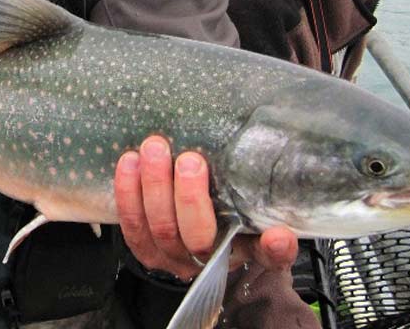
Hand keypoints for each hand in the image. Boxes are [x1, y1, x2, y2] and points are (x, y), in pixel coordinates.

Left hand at [114, 136, 300, 280]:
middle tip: (189, 160)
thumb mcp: (253, 212)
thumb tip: (281, 234)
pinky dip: (127, 191)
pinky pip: (131, 224)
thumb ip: (268, 215)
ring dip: (153, 186)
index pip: (261, 254)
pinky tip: (129, 162)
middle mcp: (205, 261)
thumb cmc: (226, 213)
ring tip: (154, 149)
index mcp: (241, 251)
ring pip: (158, 227)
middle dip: (189, 196)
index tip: (278, 234)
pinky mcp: (143, 247)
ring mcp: (170, 256)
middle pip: (196, 236)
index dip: (271, 248)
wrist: (196, 230)